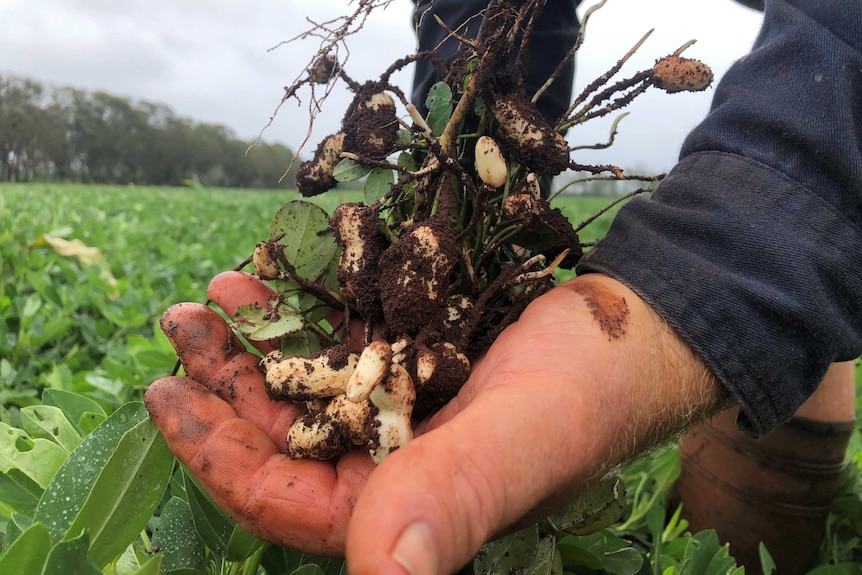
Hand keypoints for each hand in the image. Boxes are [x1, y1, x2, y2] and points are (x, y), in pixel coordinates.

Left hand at [146, 270, 725, 573]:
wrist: (642, 325)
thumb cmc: (593, 387)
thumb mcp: (524, 437)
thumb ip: (452, 498)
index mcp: (406, 509)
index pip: (285, 503)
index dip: (218, 457)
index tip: (167, 397)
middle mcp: (392, 467)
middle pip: (282, 438)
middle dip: (224, 386)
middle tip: (182, 324)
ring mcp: (398, 409)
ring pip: (304, 385)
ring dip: (255, 344)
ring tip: (216, 296)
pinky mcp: (413, 360)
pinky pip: (340, 341)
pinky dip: (304, 311)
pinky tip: (271, 277)